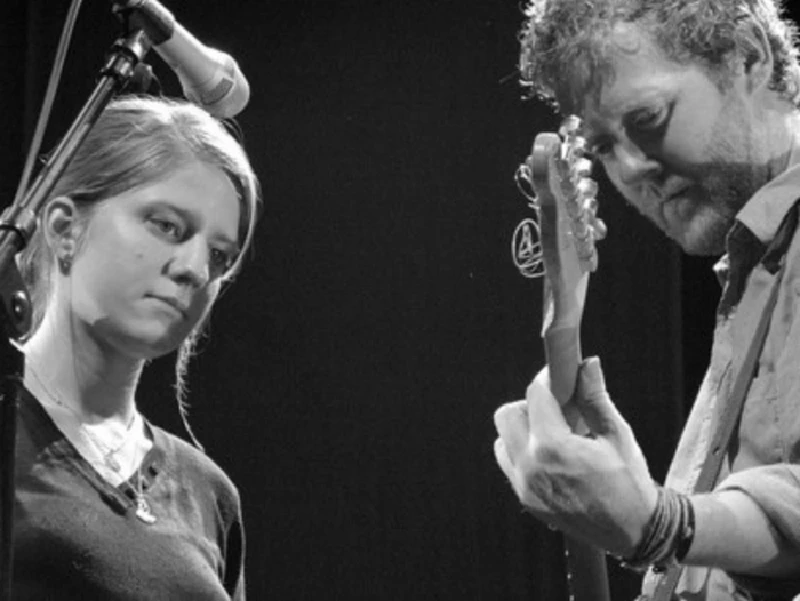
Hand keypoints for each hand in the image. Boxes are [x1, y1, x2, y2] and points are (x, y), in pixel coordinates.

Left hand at [493, 357, 658, 556]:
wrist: (634, 533)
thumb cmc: (630, 482)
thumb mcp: (617, 436)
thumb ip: (595, 399)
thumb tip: (586, 364)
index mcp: (553, 448)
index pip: (535, 396)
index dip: (548, 380)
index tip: (561, 377)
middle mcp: (530, 468)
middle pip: (507, 416)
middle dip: (529, 405)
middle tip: (557, 409)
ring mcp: (525, 487)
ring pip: (503, 441)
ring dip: (522, 431)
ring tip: (554, 434)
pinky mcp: (526, 501)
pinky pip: (510, 466)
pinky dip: (522, 453)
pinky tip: (551, 457)